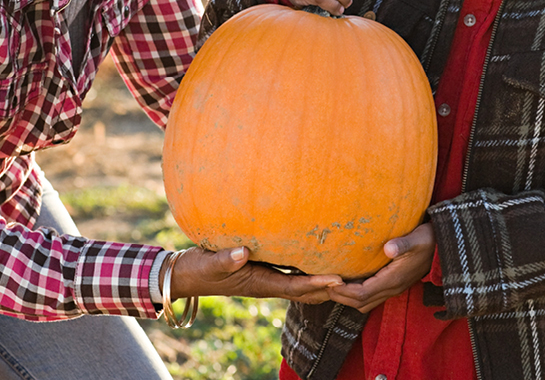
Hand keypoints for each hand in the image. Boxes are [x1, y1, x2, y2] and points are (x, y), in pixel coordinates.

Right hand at [168, 246, 342, 304]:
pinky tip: (323, 259)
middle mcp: (269, 284)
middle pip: (307, 291)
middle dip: (330, 288)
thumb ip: (225, 258)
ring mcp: (268, 279)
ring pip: (303, 284)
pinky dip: (311, 271)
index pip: (295, 286)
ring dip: (325, 282)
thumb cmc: (198, 268)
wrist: (187, 275)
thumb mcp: (209, 262)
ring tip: (350, 273)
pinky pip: (294, 273)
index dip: (317, 284)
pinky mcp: (265, 271)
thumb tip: (243, 253)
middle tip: (357, 281)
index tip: (338, 279)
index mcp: (261, 284)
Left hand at [327, 223, 434, 313]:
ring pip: (365, 303)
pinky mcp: (394, 284)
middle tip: (323, 284)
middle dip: (340, 297)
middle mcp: (393, 288)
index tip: (328, 282)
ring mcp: (394, 288)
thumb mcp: (418, 238)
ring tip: (333, 284)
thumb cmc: (430, 239)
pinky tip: (350, 279)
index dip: (343, 291)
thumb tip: (388, 248)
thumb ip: (403, 244)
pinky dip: (357, 293)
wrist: (445, 246)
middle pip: (360, 303)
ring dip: (348, 297)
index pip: (362, 294)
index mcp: (395, 279)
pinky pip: (371, 296)